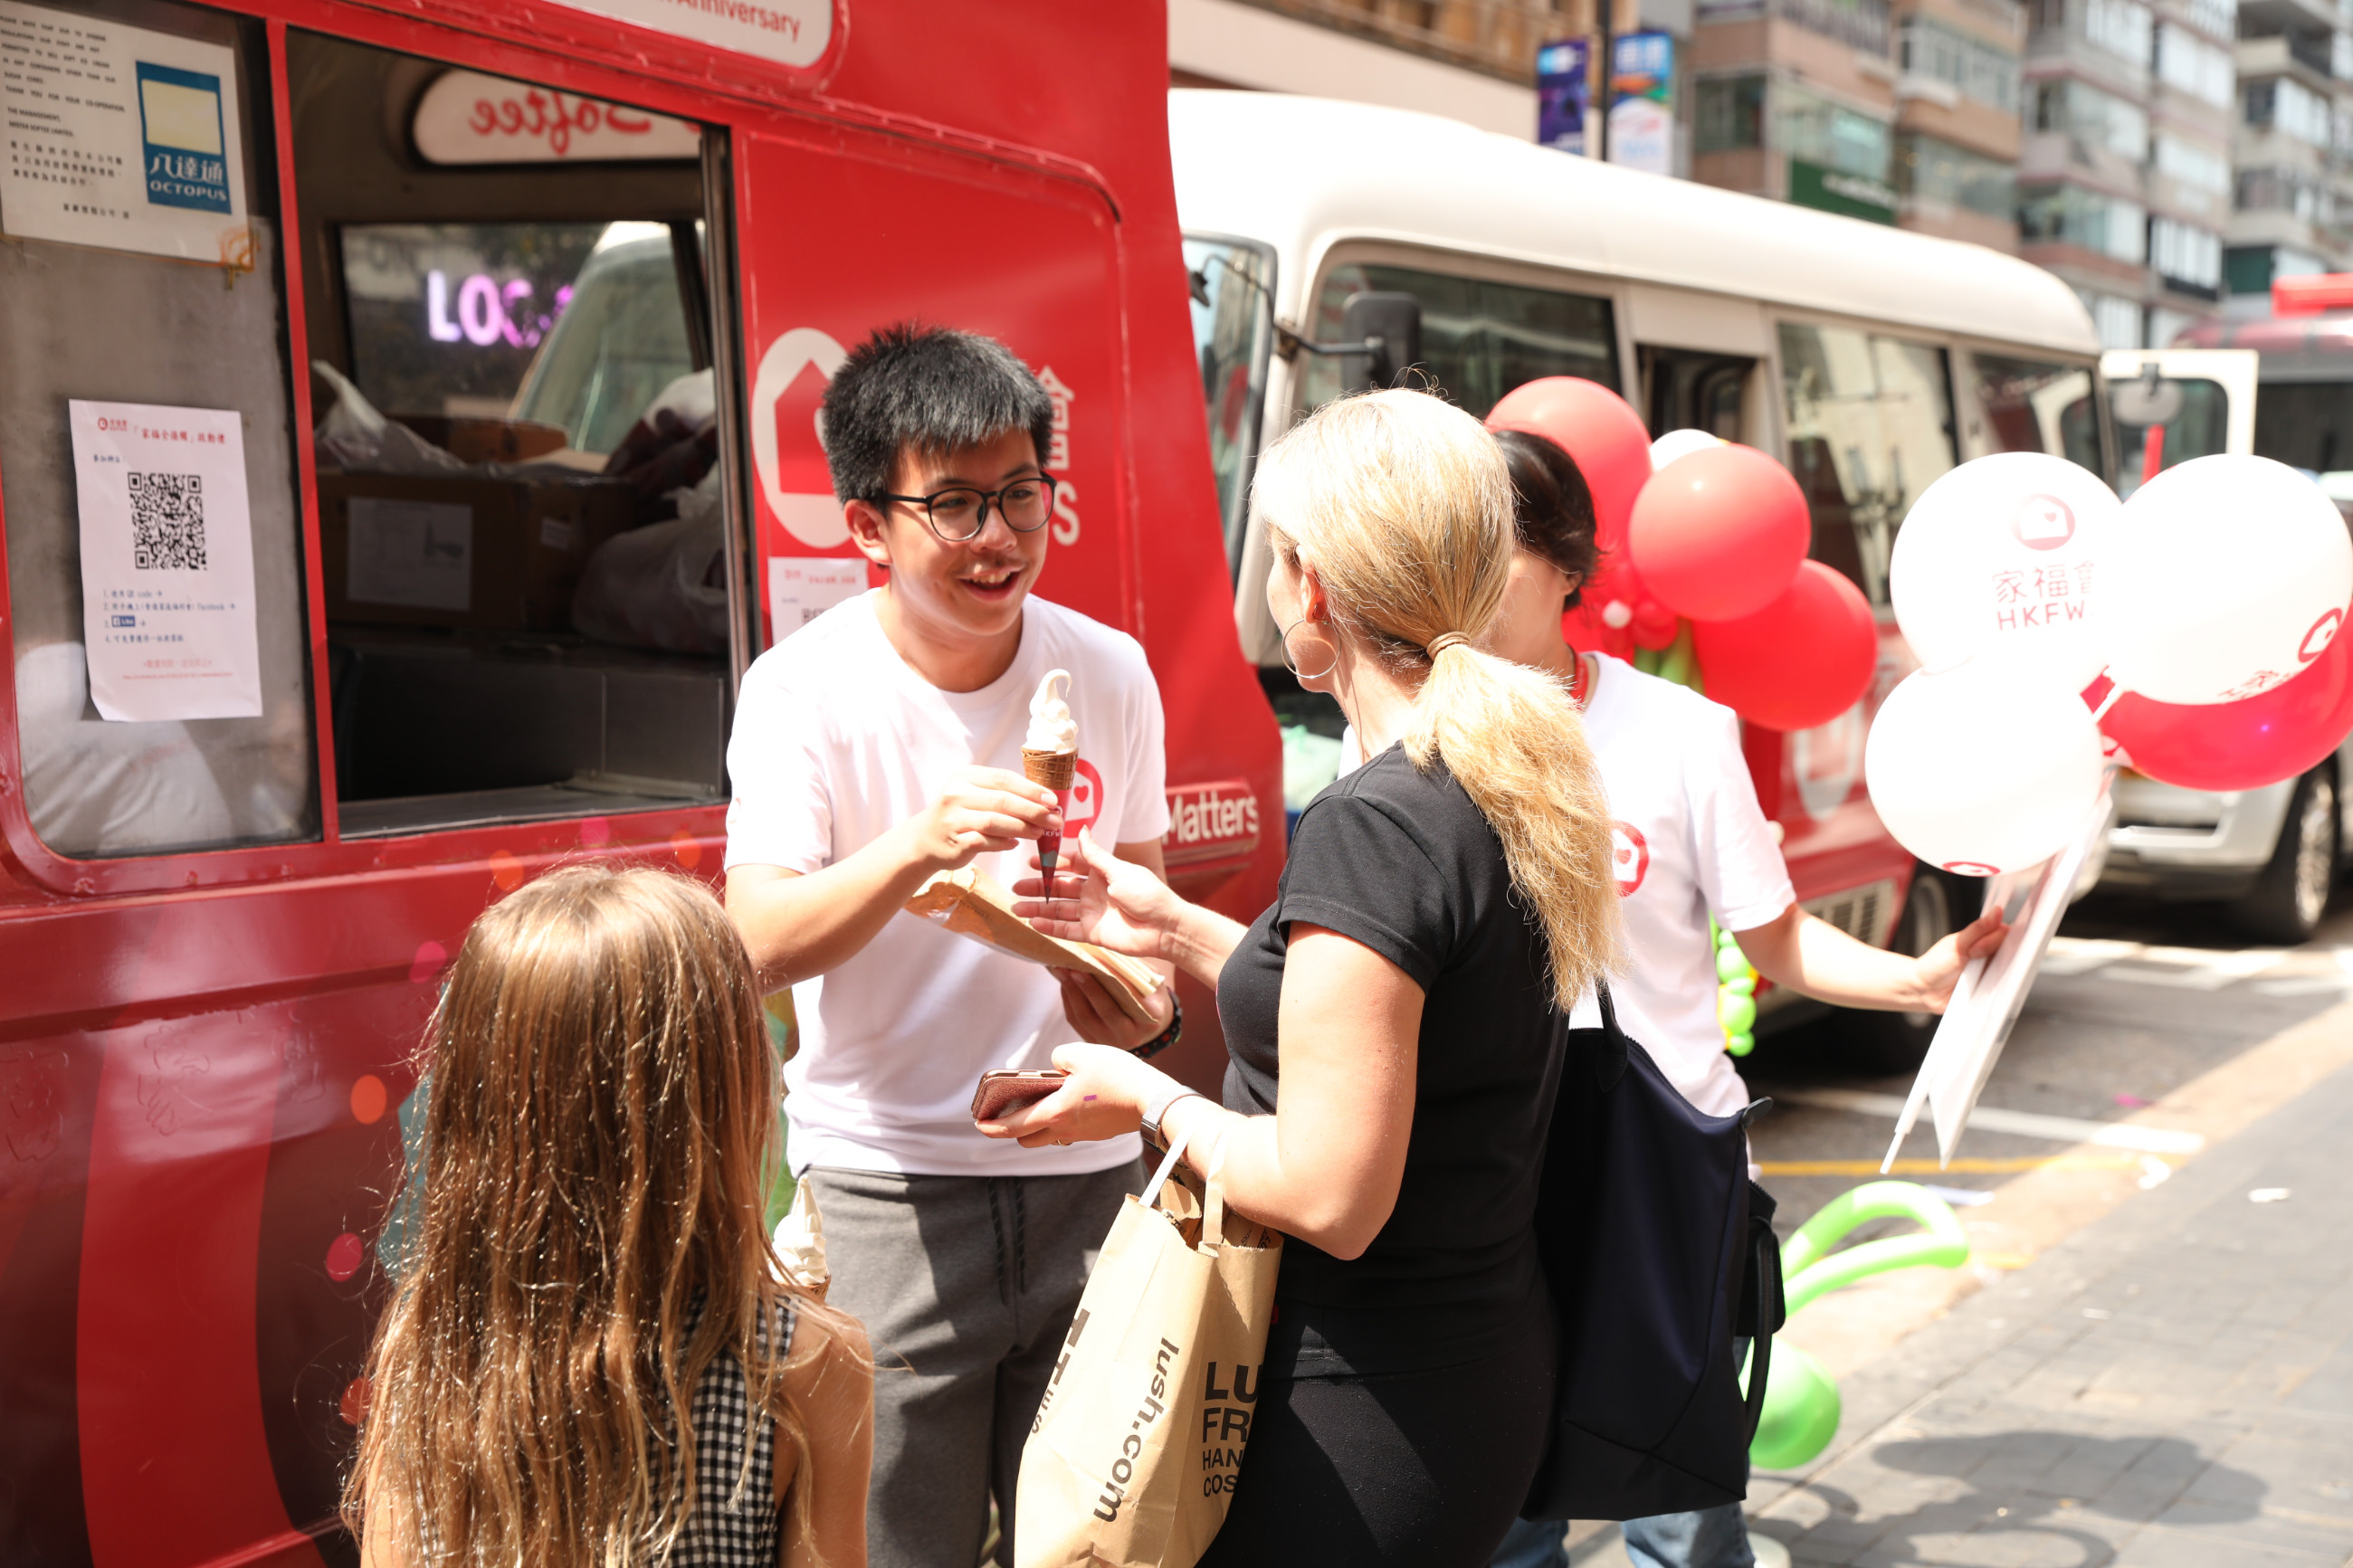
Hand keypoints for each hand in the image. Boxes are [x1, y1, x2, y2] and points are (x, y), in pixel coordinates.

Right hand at [898, 766, 1059, 874]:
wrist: (925, 840)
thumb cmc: (959, 814)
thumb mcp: (975, 795)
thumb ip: (1003, 794)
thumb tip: (1044, 802)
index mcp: (965, 776)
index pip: (1004, 779)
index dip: (1031, 789)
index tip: (1052, 800)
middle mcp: (956, 794)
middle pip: (1002, 800)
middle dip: (1032, 810)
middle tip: (1054, 820)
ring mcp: (953, 819)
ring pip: (994, 822)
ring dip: (1022, 828)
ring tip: (1039, 832)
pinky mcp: (954, 842)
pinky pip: (984, 842)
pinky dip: (1003, 843)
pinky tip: (1015, 844)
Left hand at [975, 1042, 1168, 1147]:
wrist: (1154, 1099)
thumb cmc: (1118, 1076)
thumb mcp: (1082, 1054)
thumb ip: (1059, 1058)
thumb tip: (1057, 1068)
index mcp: (1056, 1112)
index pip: (1015, 1126)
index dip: (993, 1127)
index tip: (980, 1125)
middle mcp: (1067, 1129)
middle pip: (1030, 1138)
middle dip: (1015, 1129)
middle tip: (1010, 1111)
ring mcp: (1085, 1134)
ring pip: (1052, 1134)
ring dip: (1041, 1123)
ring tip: (1043, 1100)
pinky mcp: (1101, 1132)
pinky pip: (1073, 1129)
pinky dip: (1064, 1118)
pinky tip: (1074, 1098)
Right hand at [1012, 828, 1182, 959]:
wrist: (1166, 927)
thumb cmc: (1148, 894)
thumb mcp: (1119, 870)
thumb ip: (1096, 855)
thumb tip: (1082, 829)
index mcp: (1101, 873)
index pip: (1070, 865)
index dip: (1051, 864)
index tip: (1031, 862)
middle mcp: (1093, 892)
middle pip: (1059, 888)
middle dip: (1037, 888)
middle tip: (1015, 887)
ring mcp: (1092, 913)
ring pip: (1058, 910)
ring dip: (1037, 908)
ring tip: (1016, 908)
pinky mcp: (1093, 933)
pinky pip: (1067, 930)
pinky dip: (1050, 927)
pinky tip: (1033, 923)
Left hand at [1052, 966, 1174, 1049]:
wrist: (1151, 1029)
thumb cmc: (1151, 998)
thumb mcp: (1152, 983)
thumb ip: (1133, 972)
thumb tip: (1105, 952)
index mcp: (1150, 1019)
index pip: (1129, 998)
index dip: (1111, 979)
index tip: (1096, 962)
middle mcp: (1131, 1036)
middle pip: (1104, 1010)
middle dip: (1086, 986)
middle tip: (1072, 966)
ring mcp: (1111, 1043)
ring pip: (1085, 1017)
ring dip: (1071, 992)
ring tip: (1061, 971)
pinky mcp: (1095, 1044)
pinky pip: (1076, 1022)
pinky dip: (1068, 1001)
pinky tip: (1064, 983)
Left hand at [1911, 908, 2009, 1011]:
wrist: (1926, 992)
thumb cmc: (1938, 965)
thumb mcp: (1957, 945)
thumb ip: (1978, 929)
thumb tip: (1997, 911)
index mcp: (1985, 939)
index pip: (2006, 933)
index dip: (1997, 938)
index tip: (1978, 945)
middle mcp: (1993, 955)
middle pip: (2011, 950)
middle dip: (1992, 953)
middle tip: (1972, 956)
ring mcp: (1994, 974)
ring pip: (2010, 970)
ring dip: (1995, 971)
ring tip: (1972, 974)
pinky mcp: (1993, 991)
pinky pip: (2004, 988)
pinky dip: (1998, 987)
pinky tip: (1985, 986)